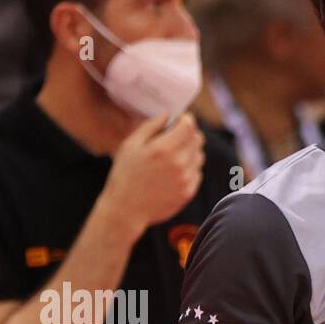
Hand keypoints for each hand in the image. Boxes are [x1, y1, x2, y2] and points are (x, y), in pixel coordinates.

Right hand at [103, 112, 205, 234]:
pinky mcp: (189, 192)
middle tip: (176, 137)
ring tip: (172, 156)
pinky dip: (190, 168)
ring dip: (190, 151)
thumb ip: (151, 126)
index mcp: (163, 149)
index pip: (189, 126)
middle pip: (198, 139)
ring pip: (200, 156)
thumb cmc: (125, 174)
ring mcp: (186, 179)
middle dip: (189, 134)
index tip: (180, 120)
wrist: (127, 208)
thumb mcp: (131, 144)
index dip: (186, 119)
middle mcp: (179, 163)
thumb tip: (168, 115)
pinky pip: (198, 172)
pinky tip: (174, 171)